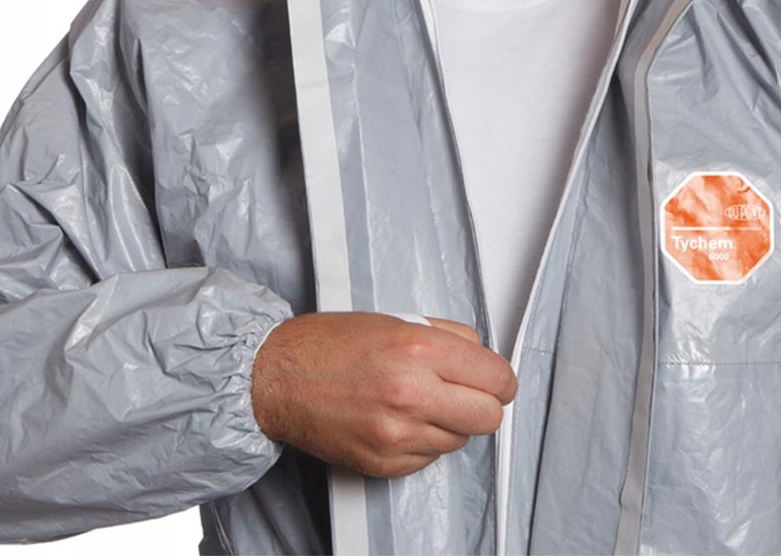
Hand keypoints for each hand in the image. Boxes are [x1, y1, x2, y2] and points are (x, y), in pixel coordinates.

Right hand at [251, 312, 515, 476]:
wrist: (279, 377)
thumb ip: (448, 337)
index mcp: (420, 350)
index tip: (496, 380)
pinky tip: (400, 418)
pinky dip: (423, 441)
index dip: (501, 379)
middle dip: (484, 404)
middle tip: (467, 392)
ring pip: (461, 440)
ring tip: (420, 400)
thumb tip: (482, 355)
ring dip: (450, 422)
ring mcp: (398, 433)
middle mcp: (412, 393)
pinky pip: (430, 458)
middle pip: (489, 416)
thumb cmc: (330, 344)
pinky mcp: (384, 462)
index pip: (496, 377)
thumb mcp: (398, 319)